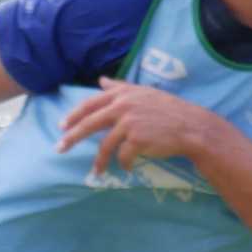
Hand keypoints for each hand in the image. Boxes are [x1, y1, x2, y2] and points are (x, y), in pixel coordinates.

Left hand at [54, 83, 223, 180]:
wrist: (191, 126)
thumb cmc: (168, 110)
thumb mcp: (143, 93)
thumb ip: (120, 87)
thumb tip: (101, 80)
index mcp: (122, 93)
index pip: (90, 104)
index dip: (73, 116)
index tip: (61, 127)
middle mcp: (123, 105)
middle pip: (89, 123)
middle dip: (72, 137)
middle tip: (60, 148)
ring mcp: (129, 123)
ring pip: (105, 145)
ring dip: (99, 161)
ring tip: (96, 172)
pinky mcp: (137, 140)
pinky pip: (123, 156)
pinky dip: (124, 164)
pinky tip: (129, 169)